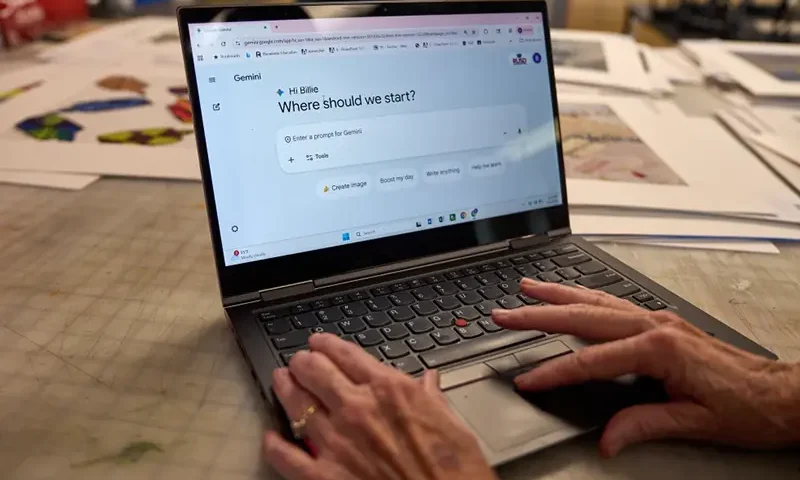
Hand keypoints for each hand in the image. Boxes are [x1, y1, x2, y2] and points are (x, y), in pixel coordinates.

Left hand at [264, 334, 497, 479]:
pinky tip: (271, 438)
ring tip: (281, 381)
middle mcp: (358, 409)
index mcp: (390, 391)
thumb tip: (429, 381)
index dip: (327, 344)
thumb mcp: (452, 425)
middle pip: (315, 371)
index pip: (347, 354)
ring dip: (285, 388)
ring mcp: (337, 443)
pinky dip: (275, 445)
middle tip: (298, 360)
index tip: (319, 342)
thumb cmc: (454, 473)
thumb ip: (433, 398)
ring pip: (296, 404)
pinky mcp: (325, 477)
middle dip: (302, 361)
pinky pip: (288, 456)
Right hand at [492, 279, 799, 456]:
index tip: (527, 379)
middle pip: (583, 317)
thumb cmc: (746, 407)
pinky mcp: (661, 322)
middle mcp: (655, 326)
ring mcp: (658, 320)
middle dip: (538, 315)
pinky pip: (613, 303)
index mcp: (659, 349)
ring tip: (527, 288)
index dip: (555, 371)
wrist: (780, 394)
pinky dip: (584, 297)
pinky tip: (570, 296)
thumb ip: (644, 425)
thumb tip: (607, 439)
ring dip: (558, 295)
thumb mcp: (694, 423)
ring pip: (596, 302)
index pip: (592, 361)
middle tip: (504, 315)